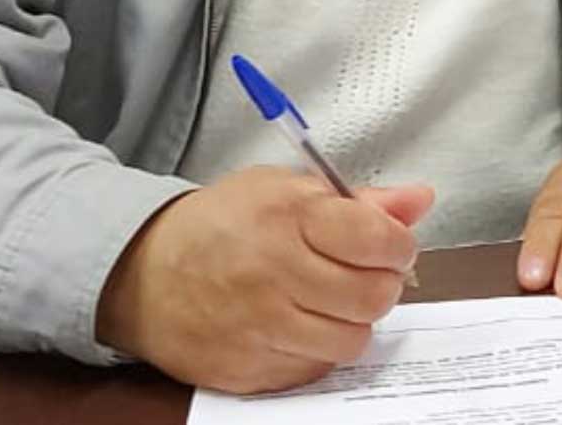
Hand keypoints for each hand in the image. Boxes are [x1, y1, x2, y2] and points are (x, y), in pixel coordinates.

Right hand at [95, 166, 433, 394]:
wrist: (141, 273)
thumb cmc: (221, 225)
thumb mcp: (285, 190)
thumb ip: (359, 200)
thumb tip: (419, 200)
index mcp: (288, 219)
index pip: (377, 240)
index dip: (398, 244)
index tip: (392, 244)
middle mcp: (273, 276)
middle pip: (373, 297)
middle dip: (382, 285)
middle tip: (363, 275)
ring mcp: (259, 329)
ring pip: (350, 341)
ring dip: (352, 322)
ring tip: (329, 302)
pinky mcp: (247, 371)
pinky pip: (314, 370)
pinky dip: (317, 351)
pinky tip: (298, 325)